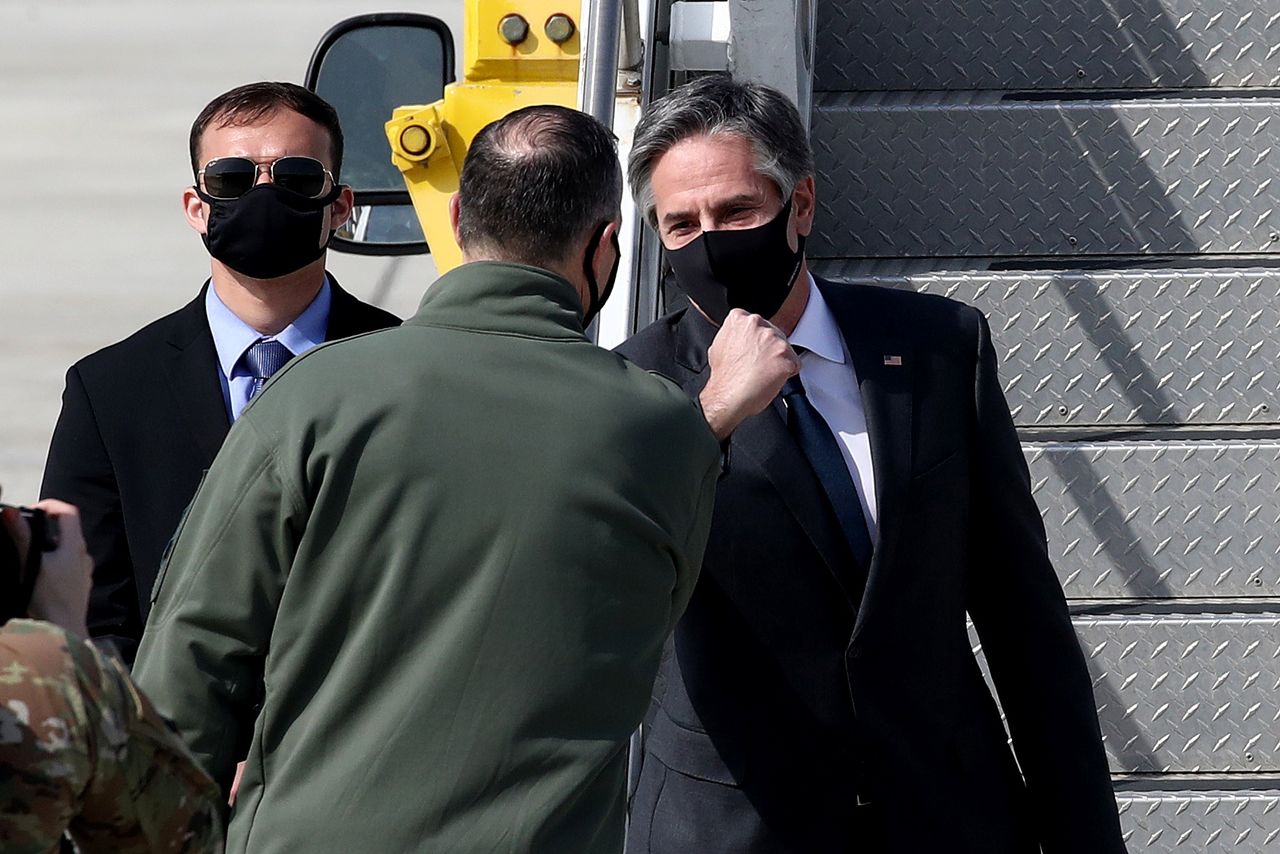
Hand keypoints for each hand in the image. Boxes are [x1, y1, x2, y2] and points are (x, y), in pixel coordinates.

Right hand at [9, 500, 93, 637]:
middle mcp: (83, 556)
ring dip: (47, 548)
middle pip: (66, 531)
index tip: (31, 510)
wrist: (64, 631)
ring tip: (27, 557)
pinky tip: (38, 576)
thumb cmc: (50, 598)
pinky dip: (53, 564)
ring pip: (66, 550)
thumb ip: (22, 537)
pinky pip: (67, 568)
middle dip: (44, 528)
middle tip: (23, 533)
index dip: (50, 505)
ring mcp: (83, 572)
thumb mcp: (32, 564)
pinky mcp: (79, 587)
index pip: (68, 512)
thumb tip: (11, 513)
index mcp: (75, 546)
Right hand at [698, 308, 800, 440]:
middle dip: (770, 349)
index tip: (754, 351)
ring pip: (786, 348)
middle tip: (758, 365)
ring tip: (763, 373)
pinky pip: (795, 364)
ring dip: (779, 361)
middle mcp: (757, 324)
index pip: (759, 324)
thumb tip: (741, 337)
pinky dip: (787, 373)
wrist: (726, 397)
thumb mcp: (719, 345)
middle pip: (774, 334)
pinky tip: (771, 379)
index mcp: (739, 318)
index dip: (758, 340)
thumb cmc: (723, 378)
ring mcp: (773, 339)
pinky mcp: (785, 357)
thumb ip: (734, 335)